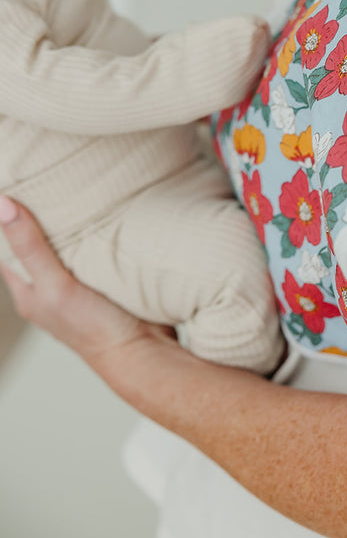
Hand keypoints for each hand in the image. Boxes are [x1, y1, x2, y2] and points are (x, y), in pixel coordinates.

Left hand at [0, 196, 174, 369]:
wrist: (143, 351)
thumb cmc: (95, 330)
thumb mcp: (56, 285)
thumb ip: (30, 248)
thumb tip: (3, 207)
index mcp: (27, 291)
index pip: (7, 249)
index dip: (9, 221)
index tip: (19, 191)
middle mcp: (49, 289)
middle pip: (37, 245)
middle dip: (41, 218)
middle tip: (49, 187)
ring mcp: (78, 286)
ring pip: (68, 247)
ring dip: (73, 226)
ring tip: (76, 197)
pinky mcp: (105, 282)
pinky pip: (94, 252)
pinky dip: (96, 236)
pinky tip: (104, 221)